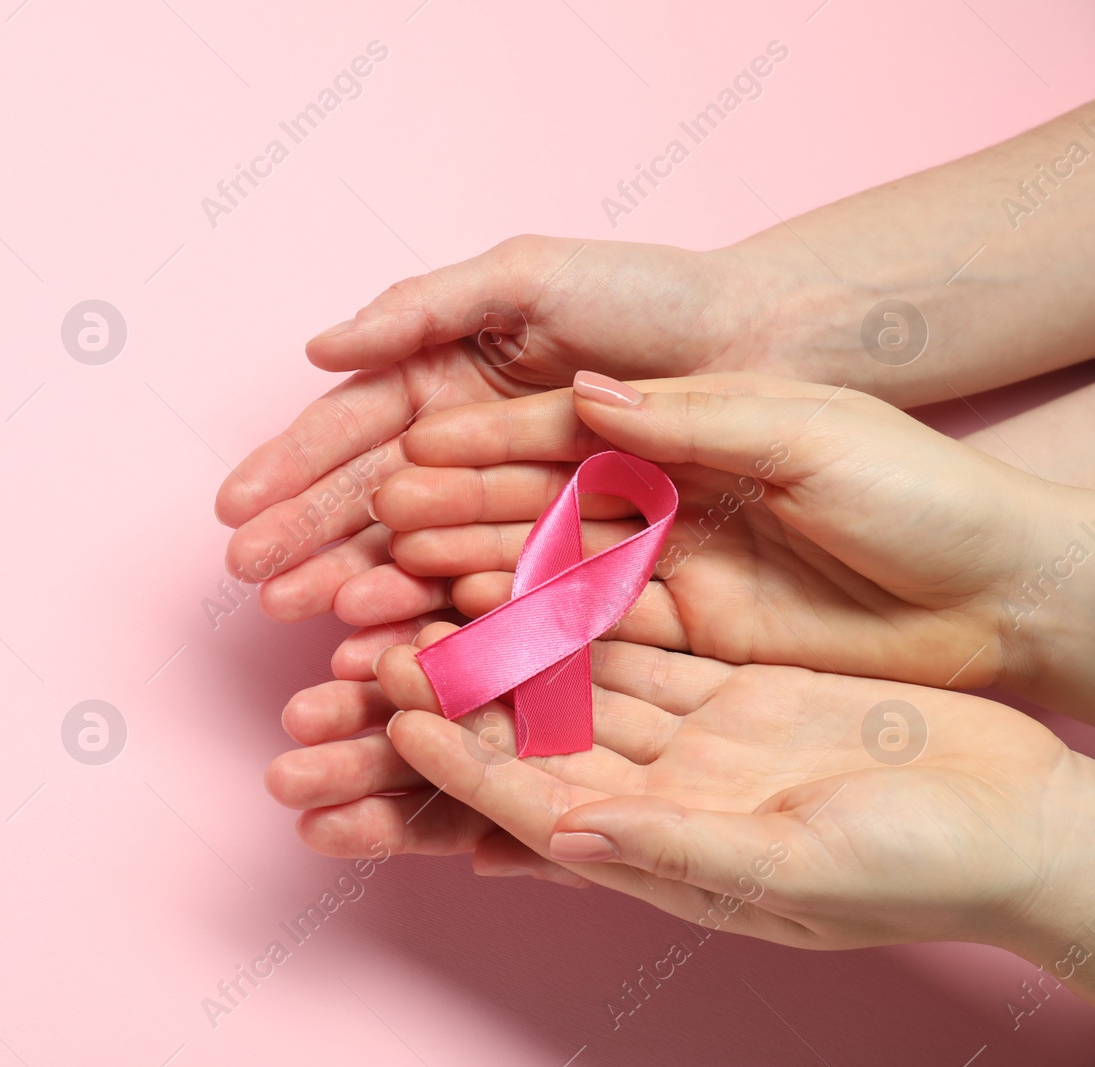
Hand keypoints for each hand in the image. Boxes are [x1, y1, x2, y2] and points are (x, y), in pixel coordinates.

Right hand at [216, 236, 752, 623]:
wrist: (771, 344)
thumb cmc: (648, 295)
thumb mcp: (525, 278)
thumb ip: (419, 309)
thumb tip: (315, 347)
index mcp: (446, 384)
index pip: (352, 431)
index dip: (290, 468)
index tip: (234, 508)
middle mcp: (469, 454)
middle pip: (372, 502)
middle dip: (308, 540)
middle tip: (250, 579)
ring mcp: (516, 512)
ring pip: (423, 555)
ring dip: (359, 584)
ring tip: (304, 618)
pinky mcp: (571, 561)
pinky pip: (497, 592)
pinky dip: (444, 616)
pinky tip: (393, 639)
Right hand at [361, 371, 1094, 717]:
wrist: (997, 588)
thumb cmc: (915, 483)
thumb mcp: (805, 428)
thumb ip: (688, 417)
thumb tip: (585, 396)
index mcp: (661, 426)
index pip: (532, 435)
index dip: (449, 449)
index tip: (387, 459)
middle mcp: (639, 497)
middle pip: (506, 512)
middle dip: (416, 527)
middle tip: (329, 546)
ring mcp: (653, 572)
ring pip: (525, 581)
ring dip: (443, 592)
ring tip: (359, 615)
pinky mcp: (675, 640)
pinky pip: (574, 645)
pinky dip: (510, 651)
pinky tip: (446, 655)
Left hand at [370, 631, 1094, 1001]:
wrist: (1022, 822)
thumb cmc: (928, 871)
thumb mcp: (802, 869)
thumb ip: (679, 850)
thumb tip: (566, 837)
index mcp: (660, 848)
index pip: (531, 799)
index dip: (456, 759)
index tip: (390, 708)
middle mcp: (656, 791)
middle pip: (528, 736)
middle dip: (448, 694)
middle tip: (367, 643)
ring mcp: (689, 735)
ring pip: (569, 676)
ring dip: (498, 634)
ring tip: (421, 583)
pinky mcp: (728, 684)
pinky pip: (636, 635)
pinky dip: (583, 599)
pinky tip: (529, 556)